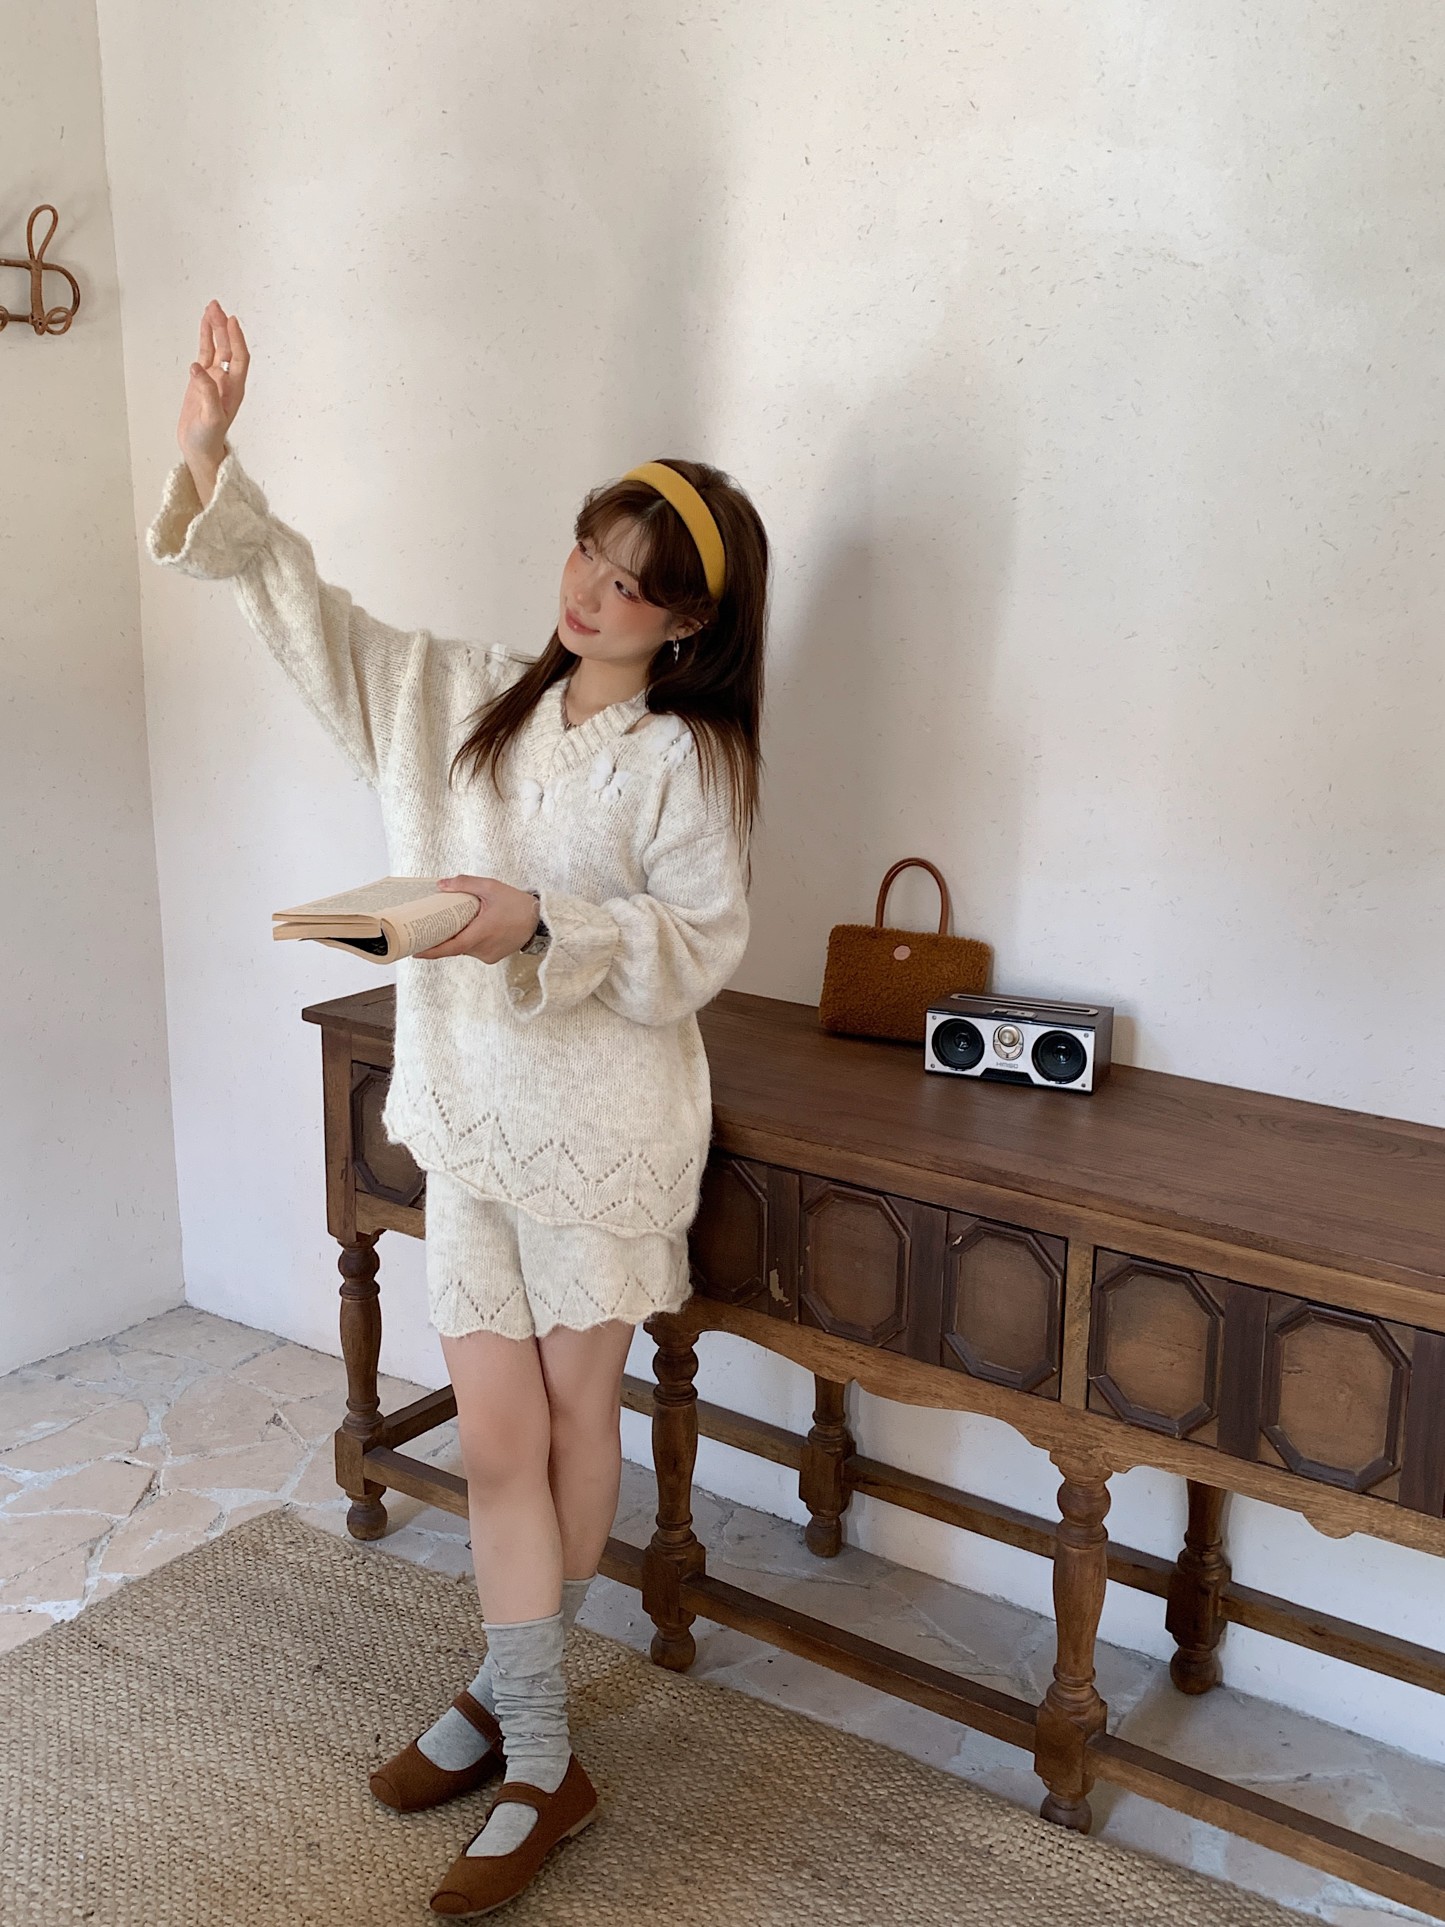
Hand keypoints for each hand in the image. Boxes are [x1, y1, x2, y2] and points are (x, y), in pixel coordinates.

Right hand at [178, 300, 249, 500]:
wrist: (199, 449)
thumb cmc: (208, 438)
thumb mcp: (210, 418)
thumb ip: (206, 393)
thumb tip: (197, 367)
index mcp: (234, 389)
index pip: (239, 358)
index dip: (237, 339)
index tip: (231, 320)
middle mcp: (227, 381)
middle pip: (228, 348)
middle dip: (223, 327)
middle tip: (216, 306)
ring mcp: (215, 380)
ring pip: (216, 348)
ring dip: (214, 329)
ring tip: (210, 308)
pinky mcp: (201, 381)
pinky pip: (205, 355)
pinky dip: (204, 340)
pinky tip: (203, 326)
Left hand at [413, 875, 541, 961]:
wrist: (540, 920)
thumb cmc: (517, 904)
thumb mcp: (490, 887)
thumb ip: (464, 884)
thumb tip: (441, 885)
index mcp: (480, 934)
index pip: (450, 948)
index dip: (431, 951)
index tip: (415, 951)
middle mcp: (483, 949)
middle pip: (455, 946)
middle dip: (444, 937)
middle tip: (430, 927)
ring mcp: (488, 955)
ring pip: (465, 948)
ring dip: (459, 937)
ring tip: (461, 920)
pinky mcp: (493, 957)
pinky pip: (475, 950)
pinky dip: (471, 940)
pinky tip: (475, 927)